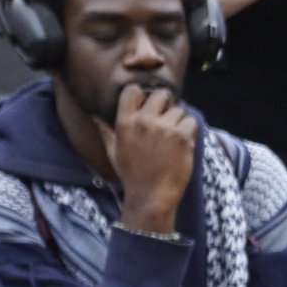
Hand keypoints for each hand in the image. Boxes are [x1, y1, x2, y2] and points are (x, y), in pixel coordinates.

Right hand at [108, 85, 197, 231]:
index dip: (142, 93)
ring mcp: (165, 129)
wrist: (152, 195)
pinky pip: (191, 121)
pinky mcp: (183, 137)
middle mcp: (144, 122)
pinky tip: (182, 143)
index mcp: (124, 123)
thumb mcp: (113, 152)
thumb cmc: (132, 174)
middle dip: (166, 103)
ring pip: (179, 110)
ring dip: (179, 120)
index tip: (147, 102)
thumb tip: (95, 116)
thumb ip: (106, 131)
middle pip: (161, 95)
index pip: (132, 91)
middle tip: (166, 117)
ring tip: (173, 137)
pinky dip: (189, 130)